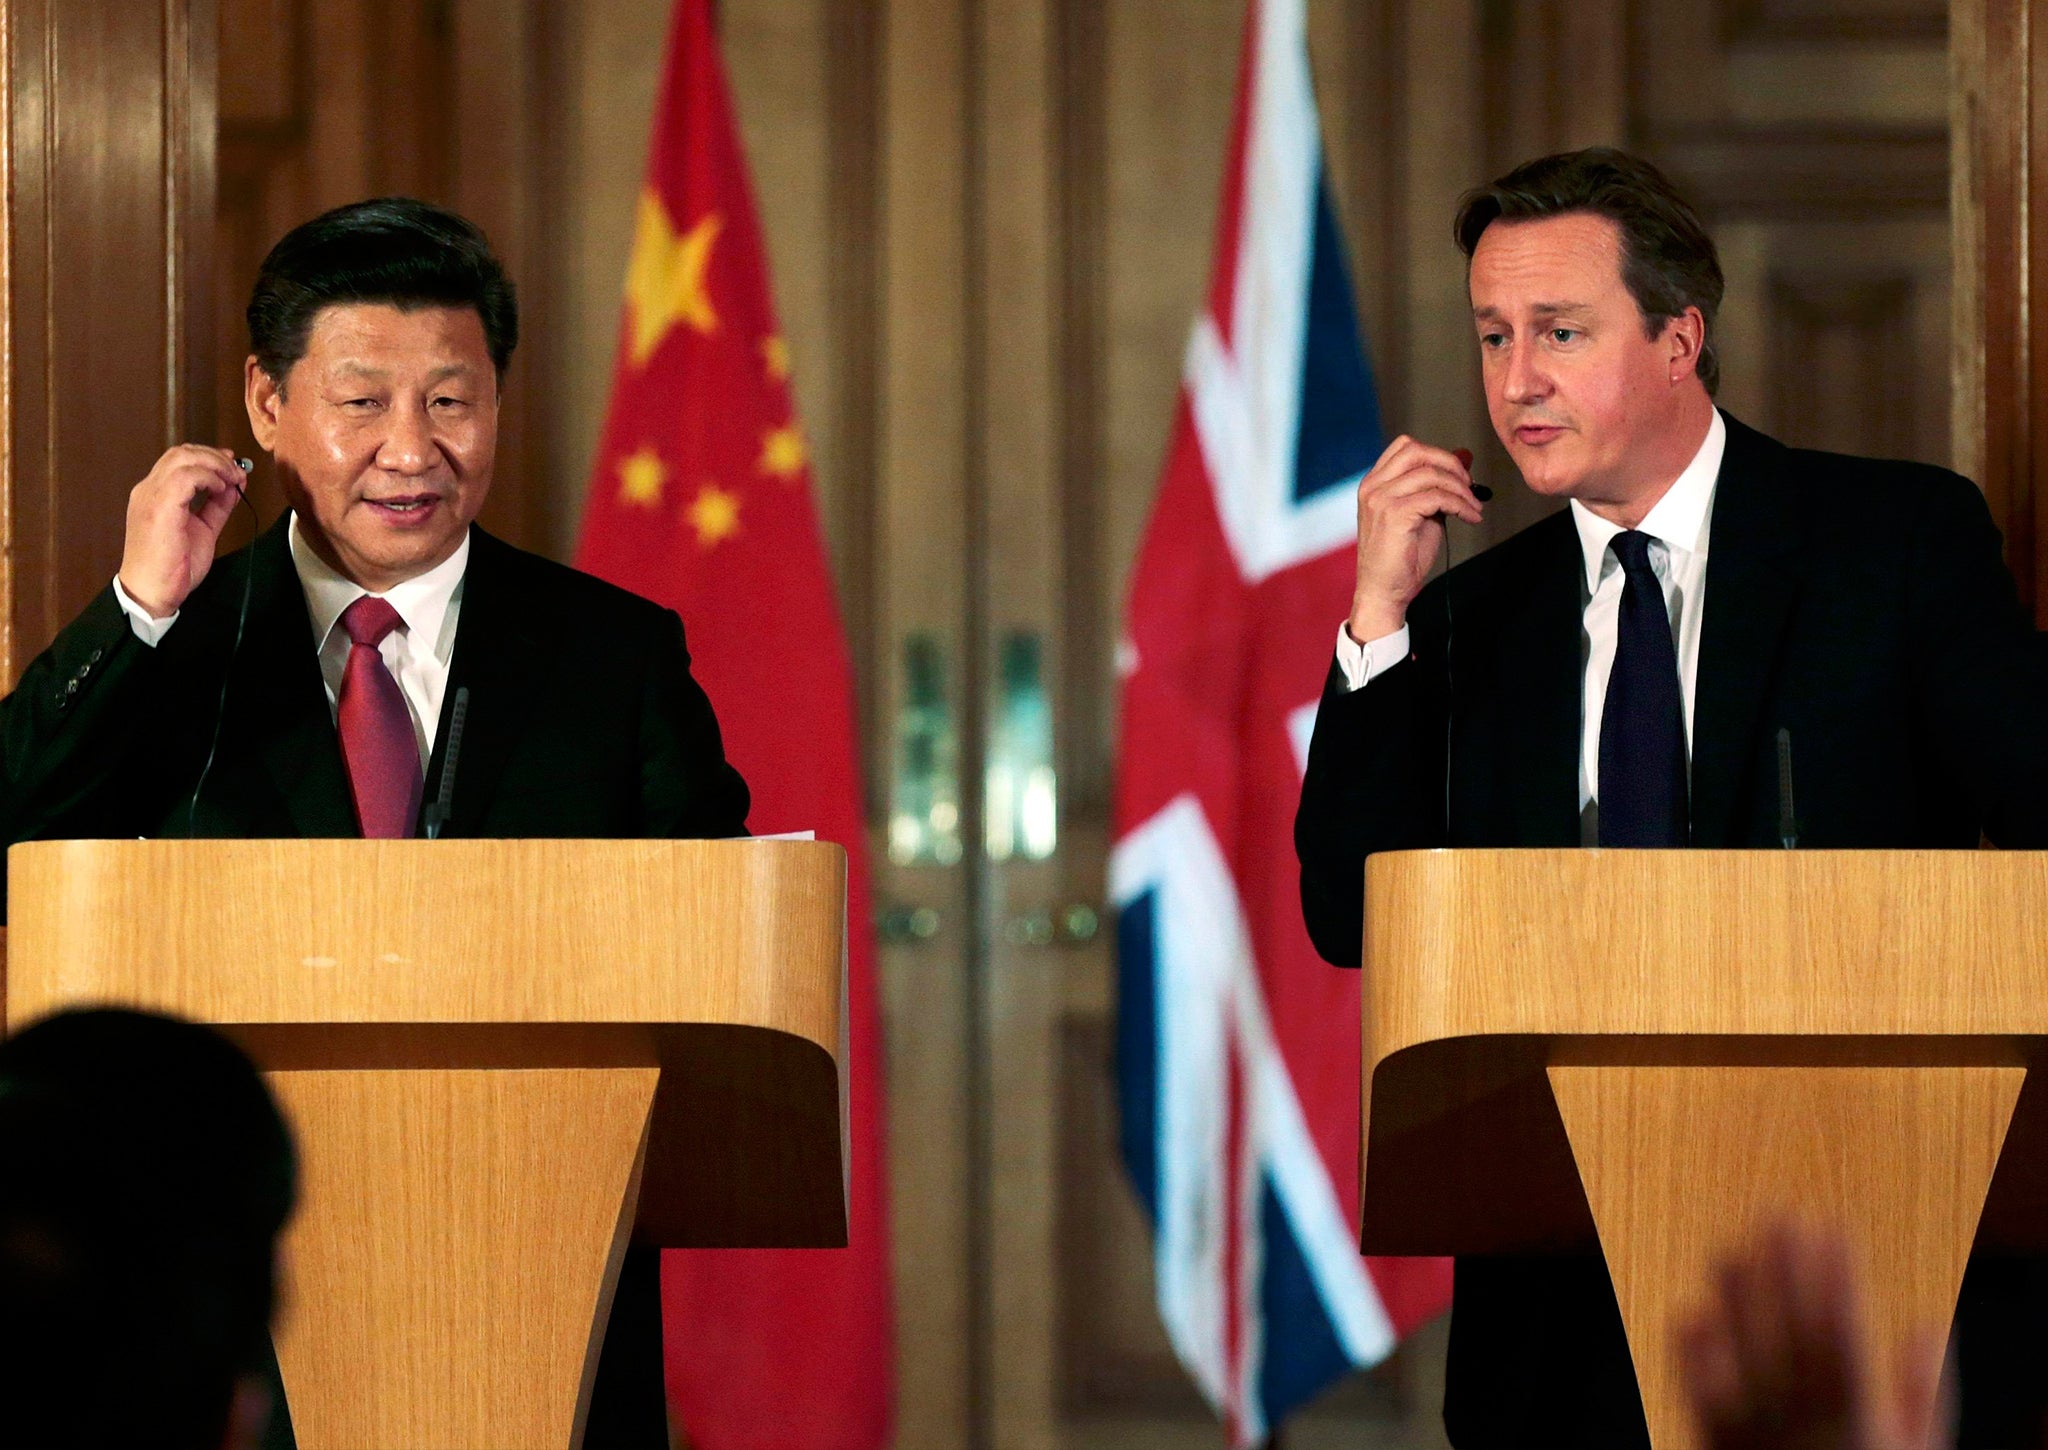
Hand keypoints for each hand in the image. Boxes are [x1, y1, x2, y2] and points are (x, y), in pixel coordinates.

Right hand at [117, 445, 248, 617]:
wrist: (151, 594)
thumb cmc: (172, 568)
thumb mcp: (203, 530)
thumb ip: (215, 507)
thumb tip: (232, 488)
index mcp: (154, 495)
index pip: (179, 460)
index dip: (209, 457)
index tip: (233, 464)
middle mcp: (148, 491)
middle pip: (181, 452)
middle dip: (215, 456)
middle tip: (237, 470)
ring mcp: (151, 497)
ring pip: (182, 457)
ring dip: (215, 464)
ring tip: (233, 479)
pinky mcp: (159, 508)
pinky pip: (186, 477)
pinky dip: (209, 477)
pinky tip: (221, 490)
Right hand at [1348, 438, 1482, 641]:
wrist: (1385, 591)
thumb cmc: (1401, 557)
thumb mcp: (1423, 513)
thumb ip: (1437, 486)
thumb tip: (1464, 457)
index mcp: (1374, 484)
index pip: (1405, 447)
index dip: (1437, 455)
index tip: (1458, 475)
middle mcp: (1373, 487)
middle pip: (1417, 451)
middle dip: (1450, 464)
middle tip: (1469, 485)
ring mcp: (1381, 500)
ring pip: (1430, 474)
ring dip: (1461, 489)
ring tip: (1473, 507)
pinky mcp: (1394, 515)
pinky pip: (1437, 497)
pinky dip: (1460, 505)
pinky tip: (1470, 518)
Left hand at [1679, 1221, 1946, 1449]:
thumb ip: (1922, 1393)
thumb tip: (1925, 1325)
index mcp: (1857, 1421)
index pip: (1844, 1333)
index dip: (1836, 1277)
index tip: (1832, 1227)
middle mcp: (1803, 1424)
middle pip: (1789, 1334)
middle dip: (1785, 1271)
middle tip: (1776, 1214)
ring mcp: (1757, 1437)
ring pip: (1742, 1357)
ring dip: (1735, 1300)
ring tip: (1729, 1248)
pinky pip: (1702, 1402)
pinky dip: (1693, 1358)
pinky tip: (1688, 1314)